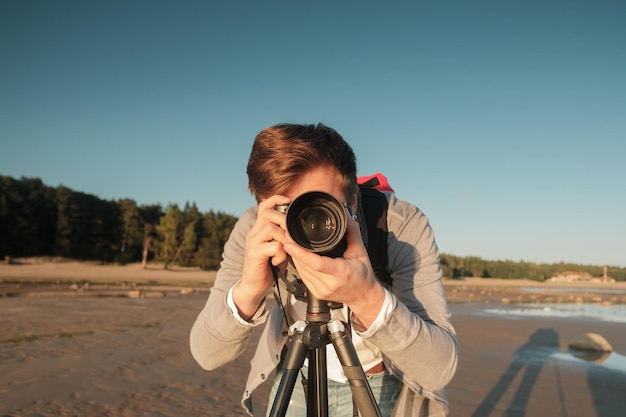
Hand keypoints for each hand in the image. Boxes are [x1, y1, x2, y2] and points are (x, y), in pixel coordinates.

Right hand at [233, 195, 290, 319]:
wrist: (253, 286)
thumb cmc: (267, 267)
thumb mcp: (277, 249)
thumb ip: (284, 238)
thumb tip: (299, 230)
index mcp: (259, 229)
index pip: (264, 206)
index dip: (276, 199)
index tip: (289, 200)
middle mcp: (253, 233)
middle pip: (268, 214)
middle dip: (284, 221)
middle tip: (291, 235)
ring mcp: (252, 243)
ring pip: (271, 228)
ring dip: (284, 238)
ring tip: (287, 250)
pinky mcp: (254, 254)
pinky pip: (273, 246)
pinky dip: (281, 254)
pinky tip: (279, 262)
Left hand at [283, 212, 385, 328]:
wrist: (363, 295)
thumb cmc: (363, 274)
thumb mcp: (361, 251)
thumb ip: (352, 232)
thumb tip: (346, 216)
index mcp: (342, 273)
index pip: (318, 263)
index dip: (301, 254)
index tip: (289, 244)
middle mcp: (330, 284)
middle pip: (306, 266)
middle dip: (294, 250)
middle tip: (287, 235)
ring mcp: (322, 290)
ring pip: (301, 271)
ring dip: (295, 257)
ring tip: (289, 243)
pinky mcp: (316, 294)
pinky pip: (303, 277)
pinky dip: (299, 265)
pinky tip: (298, 256)